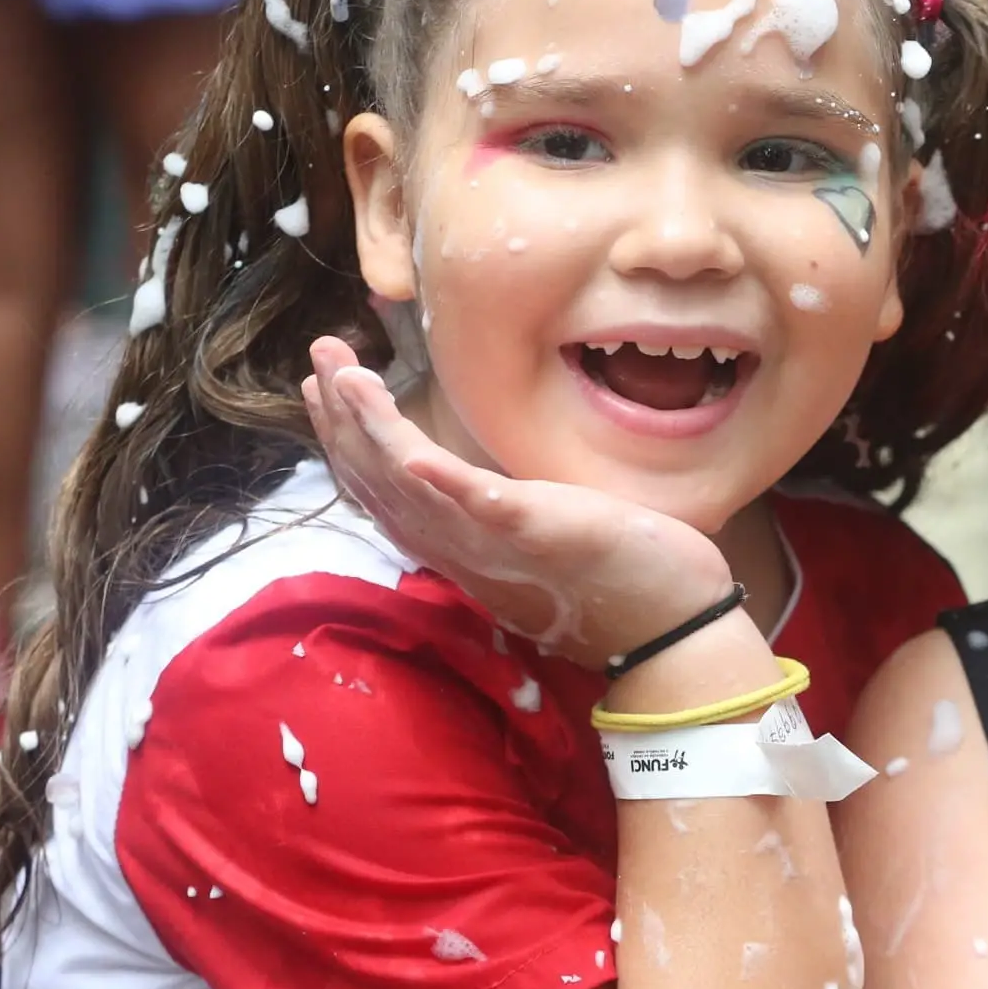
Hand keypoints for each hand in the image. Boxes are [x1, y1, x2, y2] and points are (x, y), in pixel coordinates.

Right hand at [303, 337, 733, 667]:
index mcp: (460, 546)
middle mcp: (461, 549)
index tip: (322, 388)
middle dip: (341, 418)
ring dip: (370, 428)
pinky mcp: (538, 533)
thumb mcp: (536, 540)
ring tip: (342, 373)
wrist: (671, 631)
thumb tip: (475, 488)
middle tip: (316, 357)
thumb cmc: (615, 579)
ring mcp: (495, 543)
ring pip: (411, 485)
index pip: (384, 491)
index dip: (346, 440)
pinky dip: (442, 482)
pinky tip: (410, 451)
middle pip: (379, 481)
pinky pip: (480, 509)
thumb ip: (498, 516)